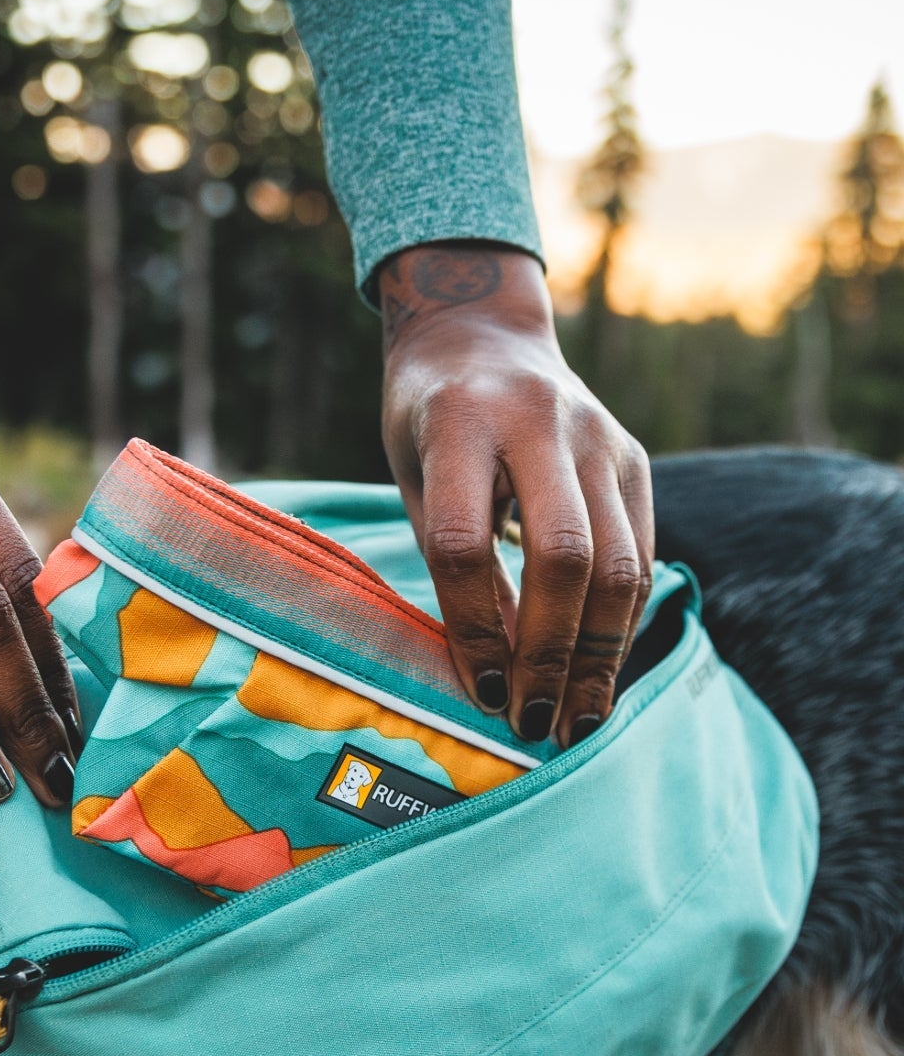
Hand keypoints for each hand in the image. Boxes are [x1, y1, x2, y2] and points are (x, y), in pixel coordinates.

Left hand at [379, 244, 652, 747]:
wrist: (481, 332)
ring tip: (578, 718)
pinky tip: (600, 673)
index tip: (482, 693)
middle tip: (535, 723)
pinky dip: (622, 623)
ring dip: (600, 655)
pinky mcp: (634, 458)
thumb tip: (494, 673)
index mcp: (462, 424)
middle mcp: (540, 424)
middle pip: (563, 557)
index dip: (474, 626)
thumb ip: (450, 562)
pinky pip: (641, 555)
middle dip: (551, 653)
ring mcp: (599, 439)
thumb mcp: (414, 478)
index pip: (465, 542)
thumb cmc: (428, 423)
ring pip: (619, 563)